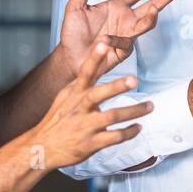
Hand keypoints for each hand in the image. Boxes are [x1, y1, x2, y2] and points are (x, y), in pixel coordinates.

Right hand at [26, 41, 153, 168]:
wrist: (42, 147)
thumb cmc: (57, 120)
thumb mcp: (66, 97)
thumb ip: (82, 82)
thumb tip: (95, 64)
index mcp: (75, 94)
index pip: (85, 72)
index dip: (94, 58)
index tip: (104, 43)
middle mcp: (80, 108)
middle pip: (99, 94)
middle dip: (117, 86)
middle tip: (134, 79)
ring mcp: (86, 126)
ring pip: (113, 116)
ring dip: (134, 110)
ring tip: (150, 106)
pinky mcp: (91, 143)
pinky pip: (115, 137)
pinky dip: (129, 132)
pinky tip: (138, 127)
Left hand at [58, 0, 184, 74]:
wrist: (70, 58)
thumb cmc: (72, 34)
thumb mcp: (75, 7)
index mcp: (116, 7)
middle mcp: (126, 19)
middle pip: (152, 5)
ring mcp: (128, 34)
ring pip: (146, 24)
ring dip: (151, 17)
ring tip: (153, 11)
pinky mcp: (125, 49)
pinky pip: (126, 41)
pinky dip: (116, 40)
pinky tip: (104, 40)